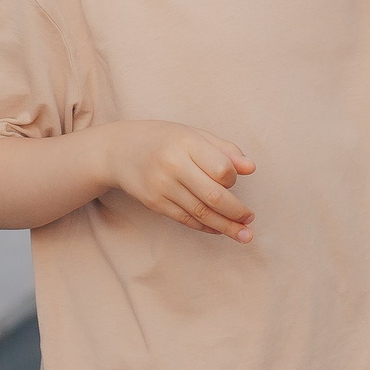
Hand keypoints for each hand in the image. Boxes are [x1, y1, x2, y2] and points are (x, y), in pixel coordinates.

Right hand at [95, 120, 259, 241]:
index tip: (233, 180)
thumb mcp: (193, 134)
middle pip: (213, 196)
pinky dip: (205, 227)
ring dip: (226, 227)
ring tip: (244, 235)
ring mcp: (161, 186)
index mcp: (186, 143)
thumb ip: (224, 149)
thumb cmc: (163, 139)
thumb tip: (251, 168)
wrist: (118, 150)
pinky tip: (219, 229)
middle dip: (236, 212)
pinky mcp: (154, 203)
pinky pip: (185, 219)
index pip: (221, 169)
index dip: (233, 178)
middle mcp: (173, 165)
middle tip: (250, 219)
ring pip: (201, 213)